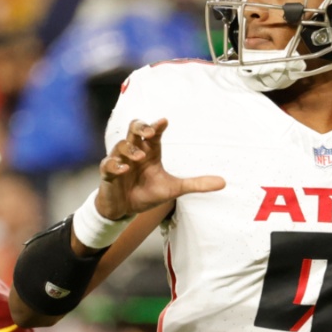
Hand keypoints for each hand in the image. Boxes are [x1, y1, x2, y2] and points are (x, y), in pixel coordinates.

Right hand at [95, 119, 225, 218]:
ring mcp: (120, 162)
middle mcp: (134, 152)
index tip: (164, 121)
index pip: (153, 133)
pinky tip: (123, 168)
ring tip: (140, 157)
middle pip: (133, 129)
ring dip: (130, 149)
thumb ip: (196, 184)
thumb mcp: (174, 189)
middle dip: (140, 127)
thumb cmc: (147, 193)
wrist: (126, 210)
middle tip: (149, 132)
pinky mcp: (108, 175)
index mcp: (150, 152)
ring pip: (121, 145)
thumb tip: (223, 183)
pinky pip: (108, 164)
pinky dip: (115, 165)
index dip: (157, 126)